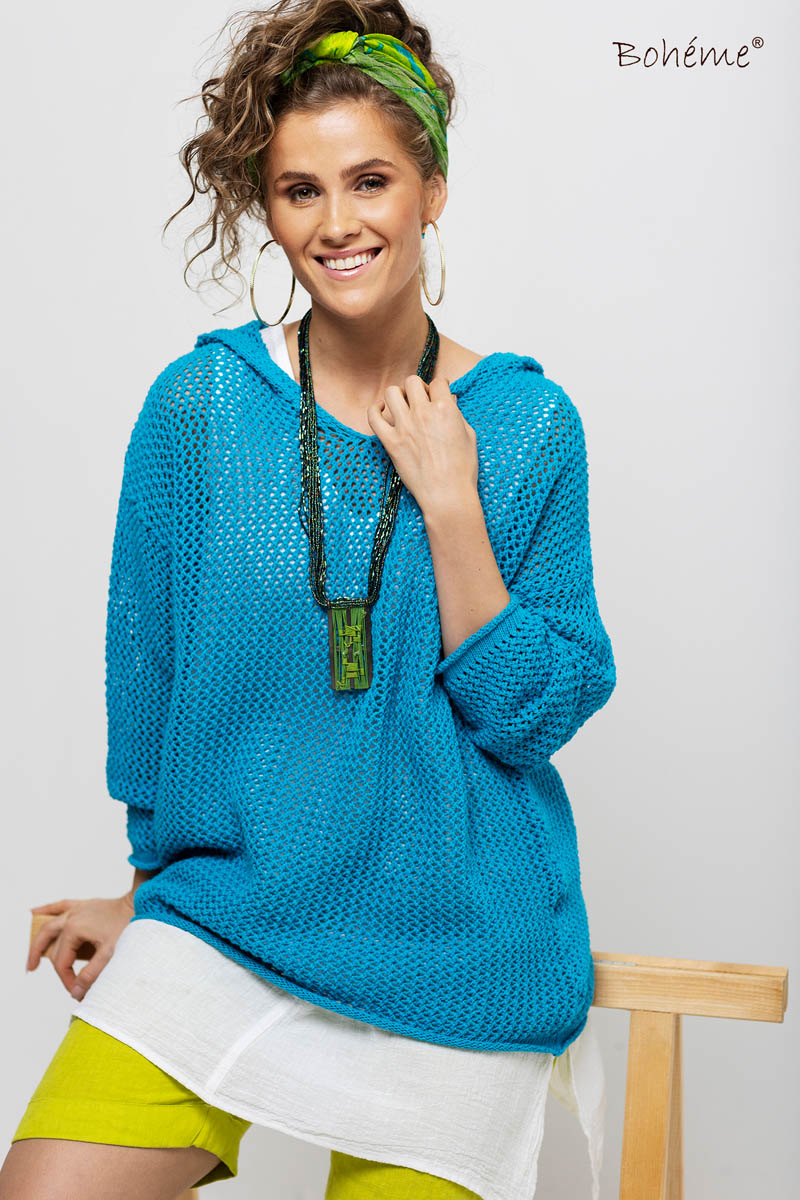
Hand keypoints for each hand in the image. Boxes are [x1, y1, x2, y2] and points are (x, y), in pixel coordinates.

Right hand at [27, 893, 134, 1000]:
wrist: (142, 904)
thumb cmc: (129, 926)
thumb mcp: (111, 954)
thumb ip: (92, 974)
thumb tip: (76, 991)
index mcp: (75, 929)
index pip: (62, 961)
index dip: (66, 979)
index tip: (76, 990)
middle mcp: (72, 917)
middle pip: (49, 941)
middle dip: (39, 956)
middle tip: (31, 970)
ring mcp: (77, 909)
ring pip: (50, 924)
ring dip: (38, 938)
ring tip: (31, 950)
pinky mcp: (84, 905)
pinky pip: (60, 906)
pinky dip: (47, 909)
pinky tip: (35, 912)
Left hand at [367, 375, 478, 514]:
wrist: (447, 495)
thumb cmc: (462, 469)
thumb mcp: (469, 436)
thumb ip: (457, 414)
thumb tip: (450, 399)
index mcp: (446, 409)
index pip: (438, 382)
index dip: (439, 385)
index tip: (438, 391)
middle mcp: (423, 413)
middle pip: (413, 382)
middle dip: (418, 387)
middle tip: (420, 399)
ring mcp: (404, 427)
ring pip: (392, 392)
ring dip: (398, 395)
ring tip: (402, 404)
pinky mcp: (390, 442)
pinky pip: (373, 417)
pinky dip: (375, 409)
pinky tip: (381, 410)